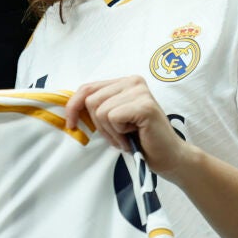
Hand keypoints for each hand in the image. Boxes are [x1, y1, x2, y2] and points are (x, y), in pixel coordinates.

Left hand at [65, 76, 194, 174]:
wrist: (168, 157)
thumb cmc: (141, 140)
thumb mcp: (114, 119)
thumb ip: (98, 107)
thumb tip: (69, 107)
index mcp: (125, 82)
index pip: (87, 87)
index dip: (73, 106)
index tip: (72, 124)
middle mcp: (133, 81)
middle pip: (91, 100)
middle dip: (99, 125)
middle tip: (118, 137)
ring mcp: (140, 91)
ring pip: (101, 111)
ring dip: (111, 132)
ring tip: (127, 137)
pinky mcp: (144, 105)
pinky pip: (112, 117)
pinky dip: (119, 134)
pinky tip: (133, 137)